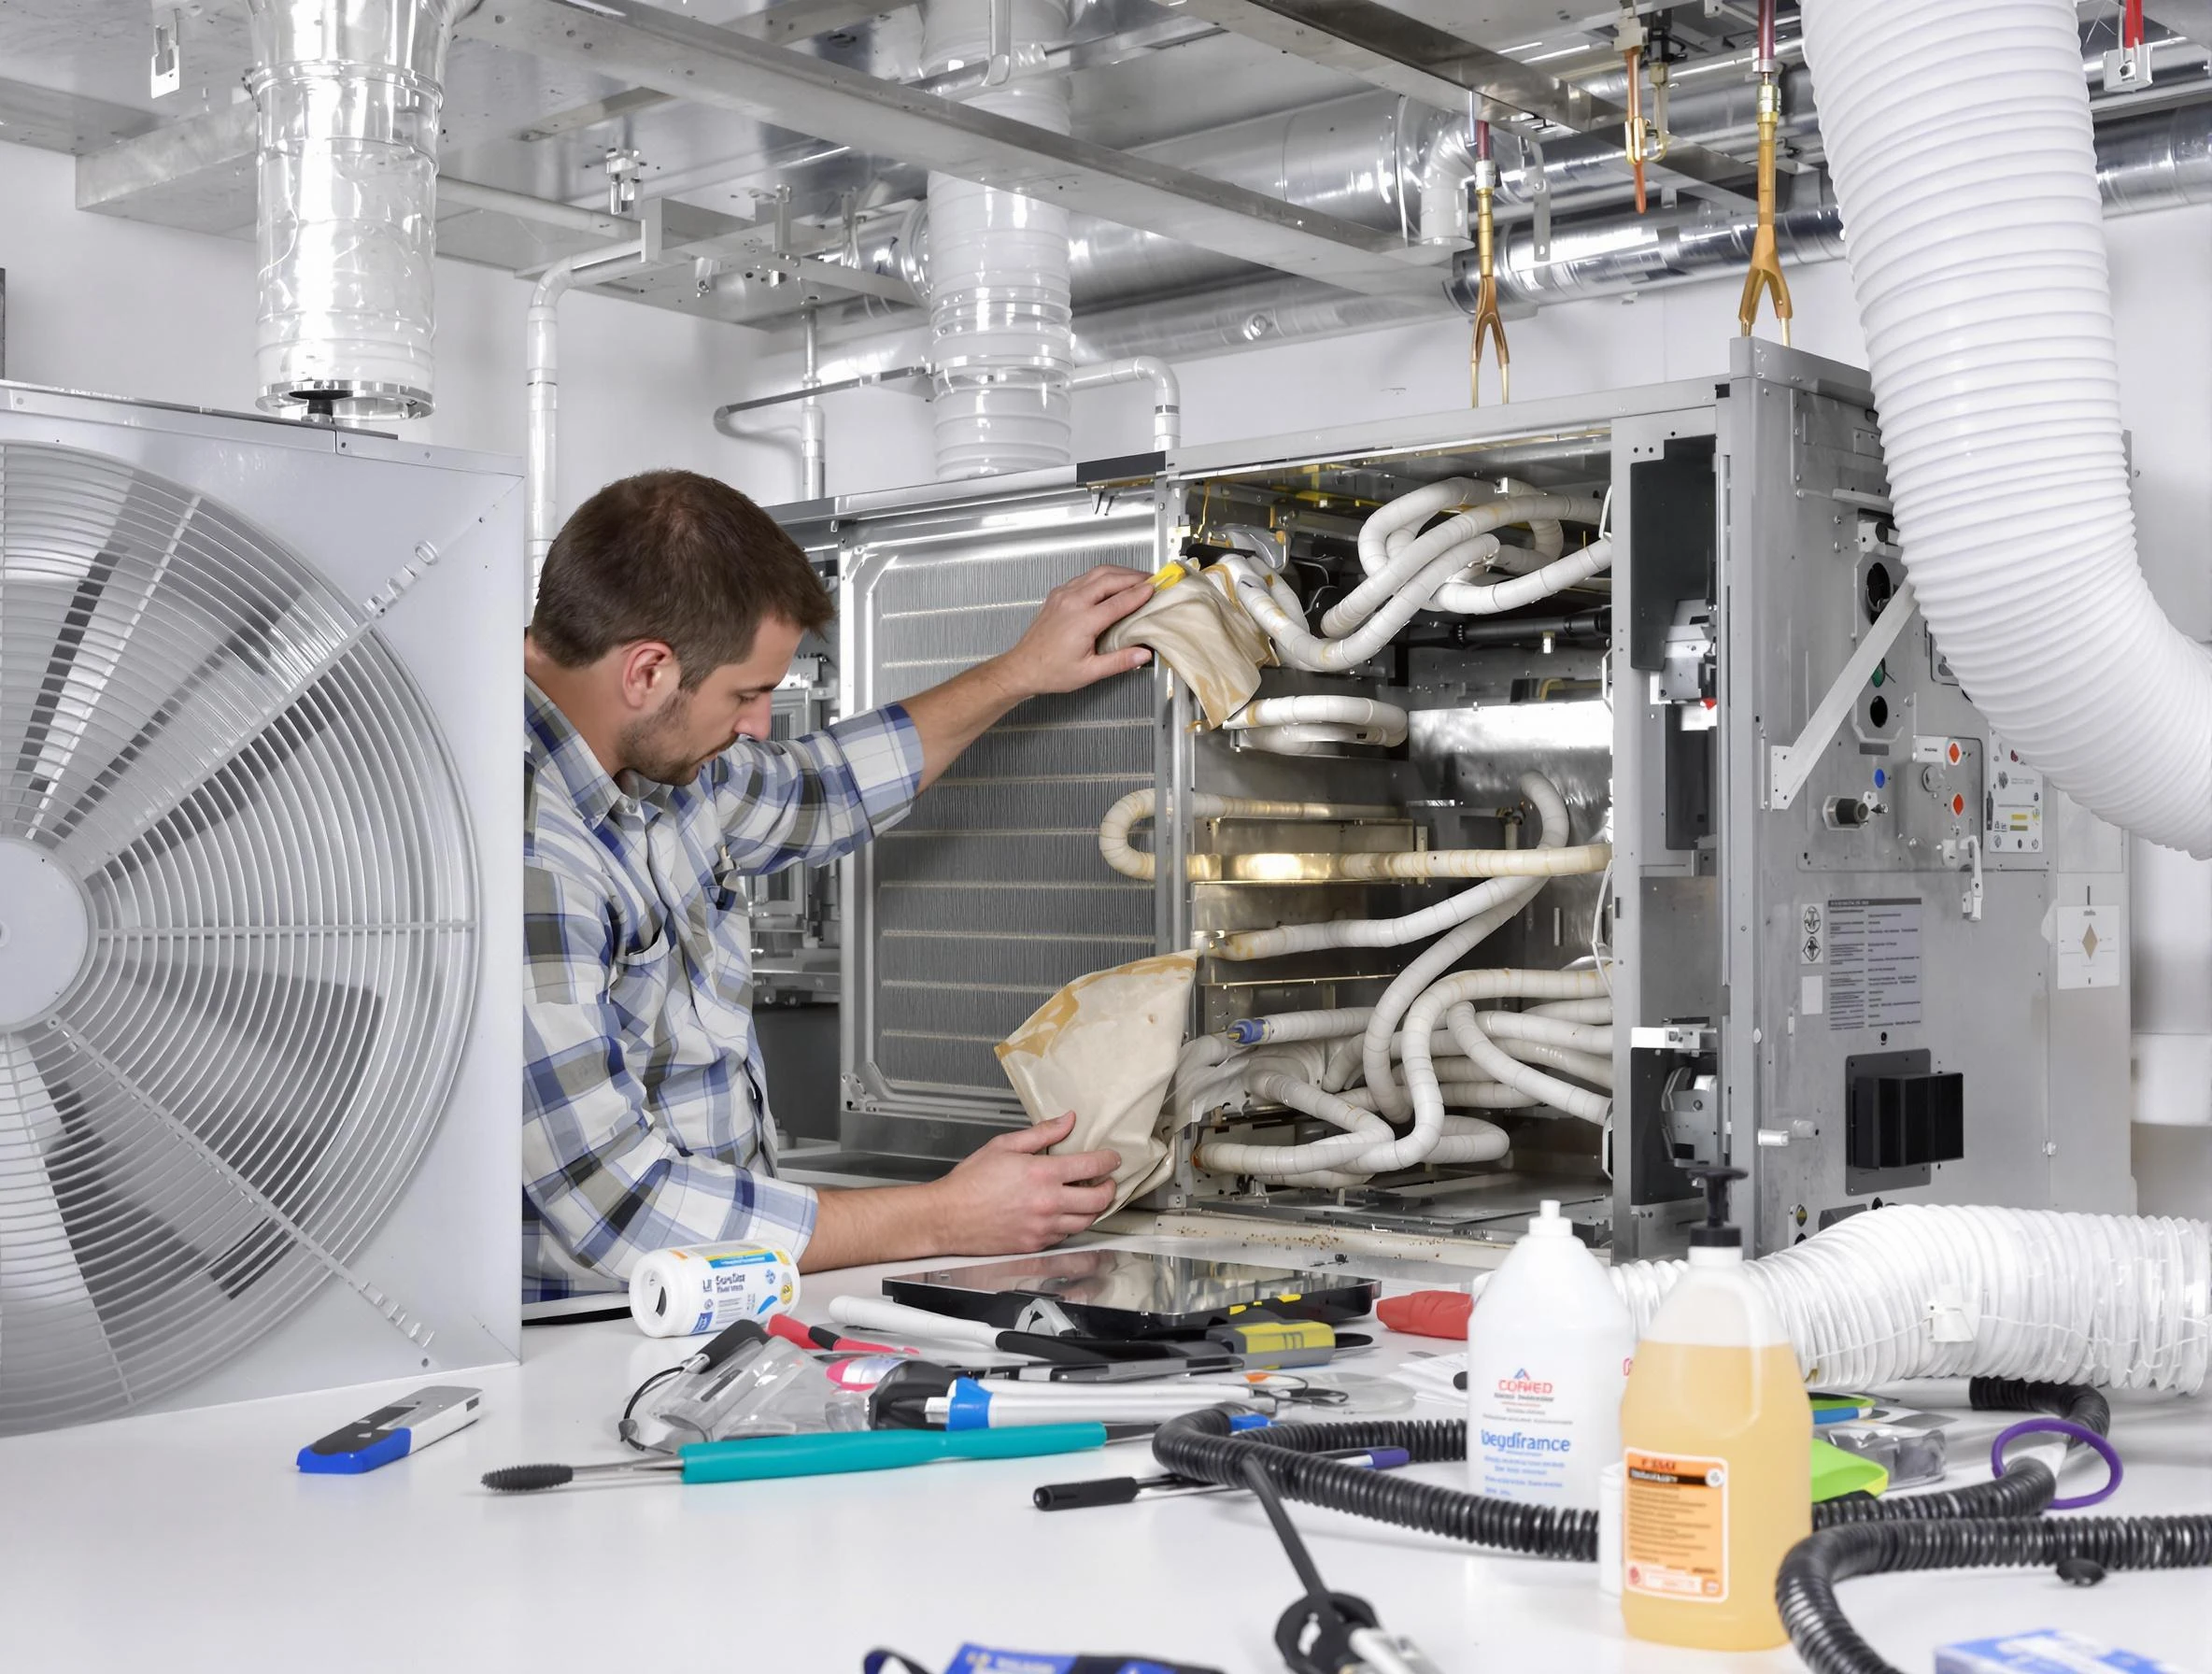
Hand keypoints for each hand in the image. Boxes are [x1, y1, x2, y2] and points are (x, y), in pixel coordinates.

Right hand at [925, 1113, 1119, 1254]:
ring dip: (1094, 1209)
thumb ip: (1042, 1133)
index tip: (1112, 1159)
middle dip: (1109, 1188)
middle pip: (1098, 1200)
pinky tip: (1064, 1213)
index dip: (1108, 1161)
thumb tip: (1067, 1120)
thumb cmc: (971, 1182)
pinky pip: (1065, 1236)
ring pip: (1085, 1222)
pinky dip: (1070, 1224)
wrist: (948, 1217)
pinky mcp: (1035, 1245)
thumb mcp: (1004, 1145)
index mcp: (1042, 1174)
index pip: (1091, 1166)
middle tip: (1107, 1181)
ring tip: (1089, 1197)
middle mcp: (1048, 1203)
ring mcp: (1043, 1228)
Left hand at [984, 566, 1153, 700]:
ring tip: (1136, 578)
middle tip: (1151, 580)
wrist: (1023, 667)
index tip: (1155, 589)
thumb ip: (1119, 661)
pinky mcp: (1058, 594)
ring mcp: (1063, 595)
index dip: (1139, 594)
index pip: (1119, 601)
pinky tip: (1112, 582)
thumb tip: (1143, 654)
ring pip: (1097, 573)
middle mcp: (1072, 602)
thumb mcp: (1089, 672)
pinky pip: (1084, 577)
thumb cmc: (1051, 671)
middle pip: (1110, 579)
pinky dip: (1103, 576)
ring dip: (1119, 573)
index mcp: (1082, 620)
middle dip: (1133, 577)